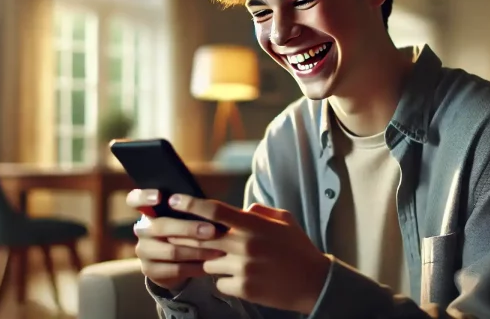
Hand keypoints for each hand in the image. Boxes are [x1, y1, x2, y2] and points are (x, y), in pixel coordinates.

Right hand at [126, 189, 224, 290]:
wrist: (174, 262)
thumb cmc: (185, 230)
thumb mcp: (185, 217)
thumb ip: (189, 210)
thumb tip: (209, 204)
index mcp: (147, 211)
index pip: (135, 199)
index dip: (144, 197)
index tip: (160, 197)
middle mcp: (142, 229)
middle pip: (160, 227)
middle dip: (189, 228)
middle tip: (212, 231)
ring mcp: (143, 250)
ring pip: (170, 250)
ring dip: (197, 251)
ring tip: (218, 251)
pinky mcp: (149, 270)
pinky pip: (174, 269)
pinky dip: (194, 267)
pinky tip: (209, 266)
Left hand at [167, 194, 331, 314]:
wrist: (315, 282)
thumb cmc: (299, 248)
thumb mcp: (285, 220)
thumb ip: (259, 212)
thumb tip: (240, 209)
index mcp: (253, 225)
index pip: (214, 211)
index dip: (190, 204)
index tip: (174, 200)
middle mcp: (245, 245)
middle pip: (200, 238)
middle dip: (185, 236)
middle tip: (174, 234)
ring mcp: (242, 269)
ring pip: (208, 263)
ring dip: (212, 261)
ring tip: (230, 261)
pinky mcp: (243, 289)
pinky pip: (219, 283)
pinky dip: (224, 281)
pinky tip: (240, 278)